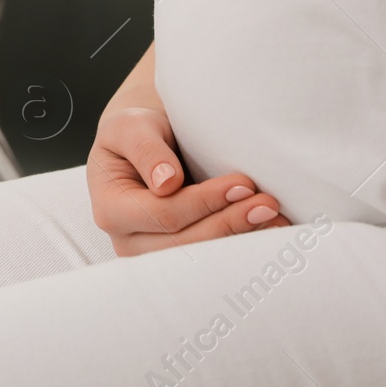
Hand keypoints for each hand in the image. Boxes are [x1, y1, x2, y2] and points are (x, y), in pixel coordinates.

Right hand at [87, 104, 287, 255]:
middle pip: (183, 244)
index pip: (162, 214)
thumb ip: (145, 150)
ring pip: (199, 259)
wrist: (142, 146)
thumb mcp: (130, 127)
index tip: (242, 183)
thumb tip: (166, 183)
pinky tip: (268, 231)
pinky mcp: (176, 258)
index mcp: (110, 209)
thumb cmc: (134, 133)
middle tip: (268, 203)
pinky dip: (240, 245)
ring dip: (240, 240)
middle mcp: (127, 241)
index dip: (204, 202)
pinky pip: (209, 259)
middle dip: (229, 224)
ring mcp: (151, 255)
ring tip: (274, 219)